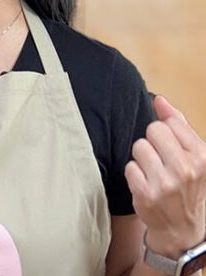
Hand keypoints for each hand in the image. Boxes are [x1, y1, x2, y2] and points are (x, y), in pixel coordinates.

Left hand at [126, 95, 205, 256]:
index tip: (169, 146)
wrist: (182, 229)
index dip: (164, 132)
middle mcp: (186, 169)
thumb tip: (159, 99)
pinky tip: (146, 184)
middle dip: (152, 143)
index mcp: (202, 156)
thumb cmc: (188, 187)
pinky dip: (134, 174)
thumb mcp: (195, 156)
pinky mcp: (146, 194)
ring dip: (142, 158)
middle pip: (151, 131)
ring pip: (138, 148)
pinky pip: (129, 167)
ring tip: (154, 172)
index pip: (169, 123)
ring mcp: (166, 183)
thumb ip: (178, 125)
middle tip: (160, 160)